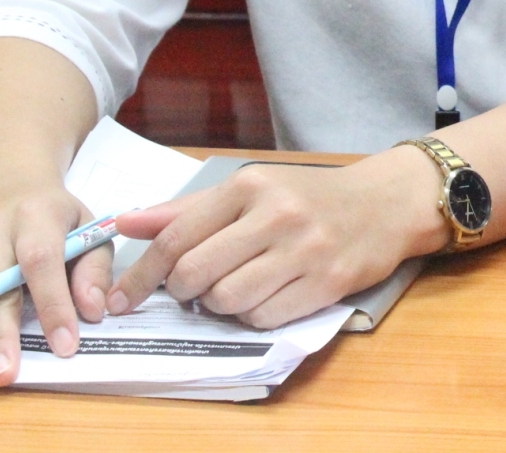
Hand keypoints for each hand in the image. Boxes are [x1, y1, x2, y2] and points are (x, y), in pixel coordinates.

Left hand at [107, 150, 437, 329]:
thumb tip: (124, 224)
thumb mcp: (250, 190)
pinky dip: (254, 315)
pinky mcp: (326, 284)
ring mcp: (304, 251)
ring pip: (228, 300)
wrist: (383, 204)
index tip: (123, 297)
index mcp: (251, 187)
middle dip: (184, 290)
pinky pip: (264, 318)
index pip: (177, 237)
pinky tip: (266, 294)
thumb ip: (187, 211)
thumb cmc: (308, 197)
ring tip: (236, 286)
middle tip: (193, 287)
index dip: (143, 273)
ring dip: (220, 304)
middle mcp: (277, 215)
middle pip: (196, 274)